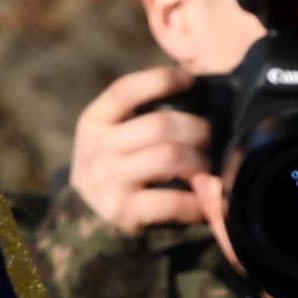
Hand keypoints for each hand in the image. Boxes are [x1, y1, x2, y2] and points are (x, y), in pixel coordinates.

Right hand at [73, 64, 212, 233]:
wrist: (86, 218)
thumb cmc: (115, 165)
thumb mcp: (112, 135)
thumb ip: (141, 113)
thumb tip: (193, 83)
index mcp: (94, 122)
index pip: (125, 91)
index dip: (159, 80)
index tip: (190, 78)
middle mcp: (97, 148)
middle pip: (159, 125)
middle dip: (196, 128)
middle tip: (211, 136)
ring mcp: (108, 181)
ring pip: (169, 158)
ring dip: (200, 161)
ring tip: (209, 166)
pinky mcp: (123, 211)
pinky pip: (172, 200)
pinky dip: (197, 200)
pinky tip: (208, 199)